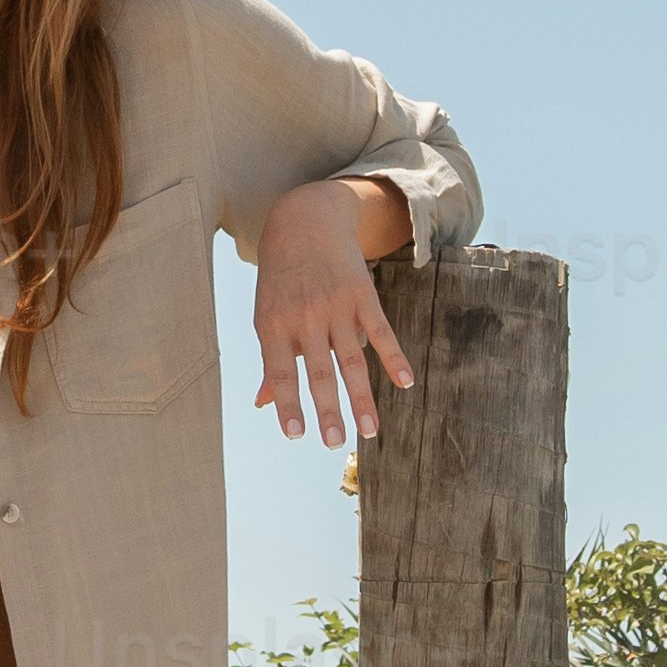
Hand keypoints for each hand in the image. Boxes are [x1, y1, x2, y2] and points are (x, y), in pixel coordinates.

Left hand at [253, 174, 415, 447]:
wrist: (304, 222)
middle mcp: (305, 317)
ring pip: (352, 360)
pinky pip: (381, 331)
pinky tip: (405, 382)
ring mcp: (336, 306)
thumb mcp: (267, 315)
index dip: (288, 404)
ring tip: (369, 432)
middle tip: (334, 444)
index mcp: (274, 325)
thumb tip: (261, 404)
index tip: (295, 435)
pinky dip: (394, 357)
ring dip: (362, 398)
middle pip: (320, 371)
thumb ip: (271, 360)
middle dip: (328, 410)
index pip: (281, 372)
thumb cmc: (280, 280)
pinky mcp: (363, 295)